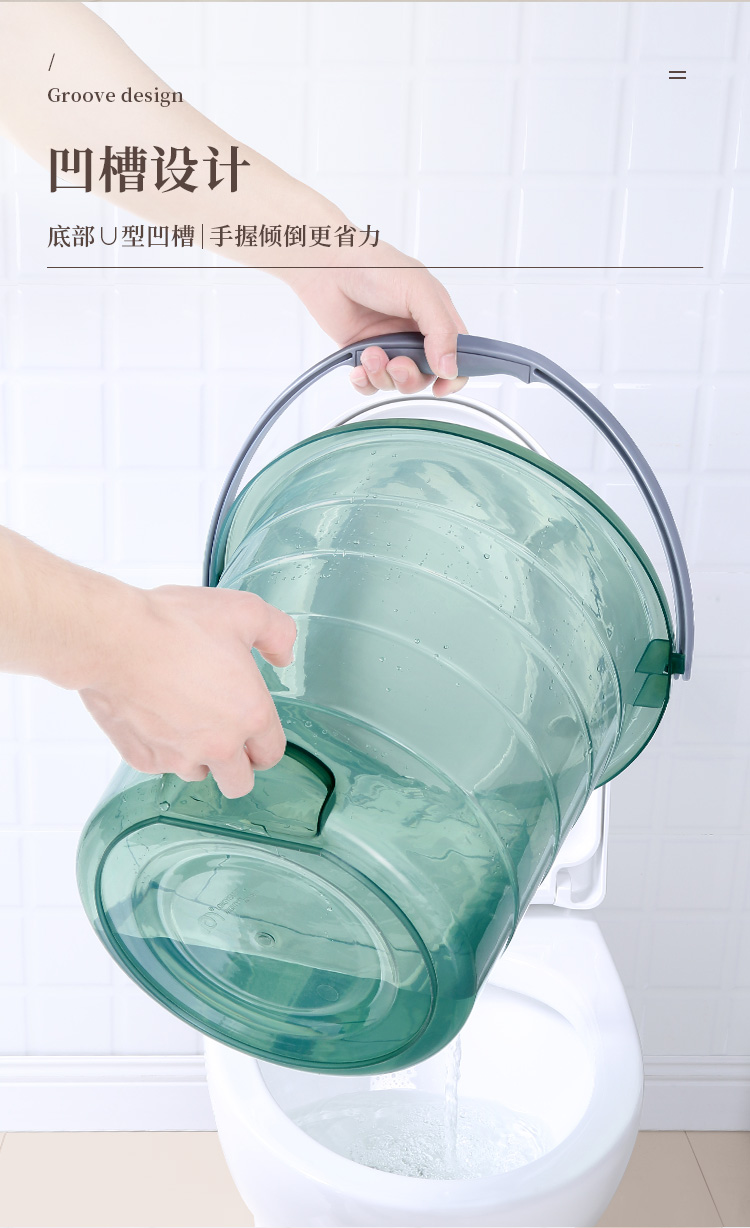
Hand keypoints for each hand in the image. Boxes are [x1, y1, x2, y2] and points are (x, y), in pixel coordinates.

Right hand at [79, 585, 295, 798]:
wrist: (113, 638)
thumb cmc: (174, 624)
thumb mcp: (245, 610)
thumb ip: (277, 634)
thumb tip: (283, 655)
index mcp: (250, 715)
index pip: (271, 753)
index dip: (264, 741)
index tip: (253, 731)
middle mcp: (219, 745)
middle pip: (239, 782)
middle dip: (237, 764)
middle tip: (225, 736)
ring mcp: (179, 757)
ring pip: (199, 774)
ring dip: (199, 757)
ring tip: (186, 718)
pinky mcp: (144, 759)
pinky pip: (161, 764)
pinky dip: (161, 747)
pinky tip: (154, 714)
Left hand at [286, 240, 468, 398]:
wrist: (327, 267)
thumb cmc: (373, 267)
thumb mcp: (419, 292)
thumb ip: (441, 331)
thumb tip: (450, 369)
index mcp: (436, 317)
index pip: (458, 356)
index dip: (454, 376)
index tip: (442, 385)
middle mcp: (414, 334)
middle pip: (426, 376)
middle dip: (410, 377)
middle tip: (396, 363)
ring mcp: (389, 345)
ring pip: (396, 383)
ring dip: (383, 376)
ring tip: (370, 354)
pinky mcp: (363, 354)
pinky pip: (370, 384)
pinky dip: (365, 382)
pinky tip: (358, 367)